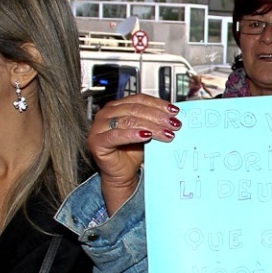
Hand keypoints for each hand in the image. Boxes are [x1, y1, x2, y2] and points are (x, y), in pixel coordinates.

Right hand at [88, 95, 181, 213]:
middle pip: (135, 109)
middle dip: (158, 116)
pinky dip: (132, 134)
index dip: (158, 104)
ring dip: (151, 126)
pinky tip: (146, 136)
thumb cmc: (133, 152)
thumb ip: (156, 123)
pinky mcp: (96, 141)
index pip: (140, 99)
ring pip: (128, 121)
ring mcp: (99, 126)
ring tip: (166, 133)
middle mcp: (107, 113)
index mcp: (118, 106)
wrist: (123, 173)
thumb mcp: (148, 133)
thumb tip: (174, 117)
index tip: (174, 111)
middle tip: (173, 124)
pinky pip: (116, 135)